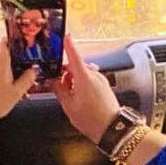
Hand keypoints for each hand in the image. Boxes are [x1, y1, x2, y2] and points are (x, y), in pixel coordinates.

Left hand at [0, 37, 41, 119]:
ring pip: (7, 62)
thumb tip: (34, 70)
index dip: (16, 39)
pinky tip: (20, 84)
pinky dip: (12, 74)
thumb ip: (27, 79)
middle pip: (8, 51)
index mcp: (1, 62)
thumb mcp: (17, 91)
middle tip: (33, 59)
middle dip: (21, 55)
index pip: (5, 41)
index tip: (27, 41)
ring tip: (29, 75)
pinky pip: (4, 70)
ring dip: (18, 66)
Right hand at [50, 29, 120, 143]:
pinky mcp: (105, 85)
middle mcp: (94, 75)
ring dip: (74, 79)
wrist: (112, 129)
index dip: (68, 45)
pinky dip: (82, 83)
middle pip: (76, 66)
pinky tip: (80, 96)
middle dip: (66, 73)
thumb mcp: (69, 106)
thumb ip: (59, 90)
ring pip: (83, 73)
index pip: (74, 56)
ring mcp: (101, 80)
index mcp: (84, 78)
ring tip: (72, 96)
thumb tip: (53, 81)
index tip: (65, 35)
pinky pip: (90, 78)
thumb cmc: (92, 120)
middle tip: (60, 87)